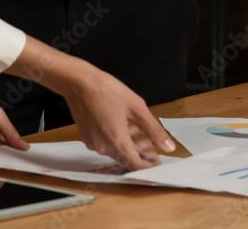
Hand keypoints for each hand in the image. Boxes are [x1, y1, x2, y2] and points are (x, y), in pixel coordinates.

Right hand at [6, 38, 175, 170]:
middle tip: (154, 146)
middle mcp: (103, 147)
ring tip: (141, 133)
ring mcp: (93, 143)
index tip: (158, 160)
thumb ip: (154, 130)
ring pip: (116, 150)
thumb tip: (168, 146)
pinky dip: (117, 139)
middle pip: (126, 158)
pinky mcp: (86, 136)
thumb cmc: (107, 91)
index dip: (149, 166)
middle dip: (142, 154)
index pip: (136, 165)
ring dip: (130, 145)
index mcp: (117, 142)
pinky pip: (105, 143)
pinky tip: (125, 126)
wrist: (79, 83)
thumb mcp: (138, 108)